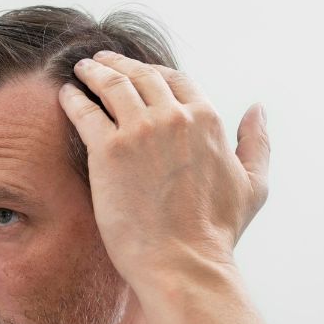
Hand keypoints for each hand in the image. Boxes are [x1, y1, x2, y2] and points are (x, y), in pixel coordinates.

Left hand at [58, 50, 270, 281]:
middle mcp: (174, 117)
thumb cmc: (217, 232)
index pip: (175, 80)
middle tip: (100, 61)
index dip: (153, 72)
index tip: (137, 71)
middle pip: (141, 76)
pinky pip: (85, 111)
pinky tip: (66, 94)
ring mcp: (140, 131)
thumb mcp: (254, 183)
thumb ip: (257, 141)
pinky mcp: (108, 151)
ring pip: (112, 86)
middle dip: (118, 64)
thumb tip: (257, 109)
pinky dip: (74, 98)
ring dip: (94, 72)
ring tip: (82, 70)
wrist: (183, 262)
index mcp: (207, 119)